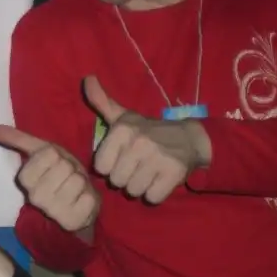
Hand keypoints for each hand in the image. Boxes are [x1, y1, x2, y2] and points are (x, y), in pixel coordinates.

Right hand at [0, 124, 99, 232]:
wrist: (72, 204)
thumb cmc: (56, 173)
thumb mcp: (40, 152)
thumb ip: (18, 139)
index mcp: (25, 179)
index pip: (49, 153)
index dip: (56, 156)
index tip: (54, 164)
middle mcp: (36, 197)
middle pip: (65, 166)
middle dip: (70, 168)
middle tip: (65, 176)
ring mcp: (54, 211)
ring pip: (78, 181)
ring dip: (81, 182)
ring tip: (73, 188)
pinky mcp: (73, 220)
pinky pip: (88, 198)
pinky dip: (88, 197)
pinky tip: (80, 201)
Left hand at [85, 76, 210, 204]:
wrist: (189, 138)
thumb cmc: (148, 130)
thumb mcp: (123, 116)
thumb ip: (101, 102)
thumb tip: (87, 79)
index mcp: (123, 130)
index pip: (101, 167)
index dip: (110, 166)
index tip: (121, 158)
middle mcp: (139, 142)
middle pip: (116, 181)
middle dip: (125, 178)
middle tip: (136, 166)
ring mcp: (158, 158)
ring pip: (133, 191)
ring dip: (139, 186)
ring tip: (147, 172)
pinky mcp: (174, 173)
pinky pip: (152, 197)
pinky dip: (155, 193)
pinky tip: (159, 180)